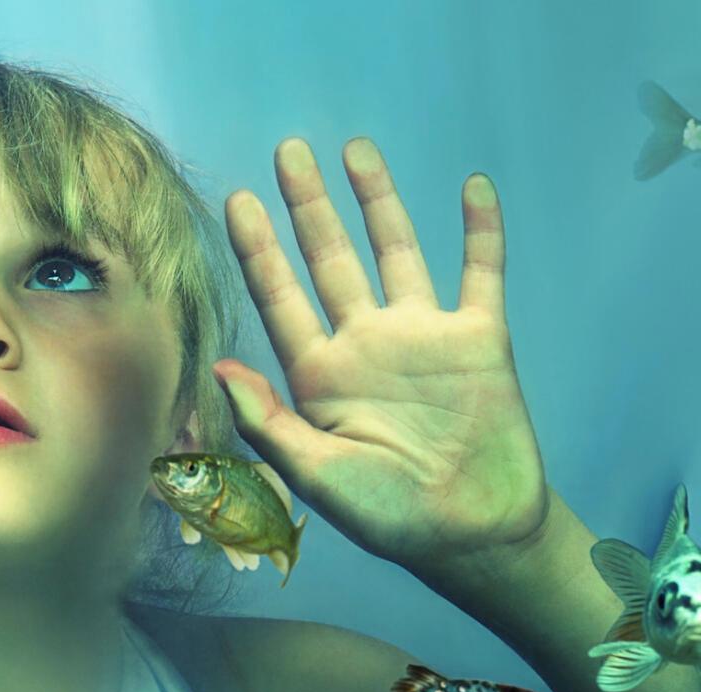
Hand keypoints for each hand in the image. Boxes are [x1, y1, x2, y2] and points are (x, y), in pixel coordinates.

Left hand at [214, 138, 547, 569]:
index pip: (280, 298)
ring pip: (395, 251)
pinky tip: (473, 185)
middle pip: (330, 259)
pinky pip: (481, 272)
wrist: (473, 535)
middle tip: (287, 151)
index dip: (258, 249)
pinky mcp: (480, 340)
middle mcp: (365, 345)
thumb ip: (269, 422)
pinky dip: (481, 230)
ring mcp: (422, 338)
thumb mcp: (315, 475)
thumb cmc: (387, 516)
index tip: (236, 200)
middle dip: (307, 206)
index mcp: (318, 375)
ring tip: (354, 148)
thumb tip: (219, 365)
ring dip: (377, 200)